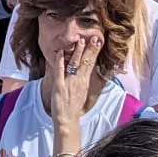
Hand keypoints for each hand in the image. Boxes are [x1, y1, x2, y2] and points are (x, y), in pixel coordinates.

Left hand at [43, 35, 95, 153]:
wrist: (67, 119)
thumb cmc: (73, 105)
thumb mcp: (82, 90)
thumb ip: (83, 78)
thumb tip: (85, 66)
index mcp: (85, 81)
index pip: (91, 63)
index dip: (94, 52)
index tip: (98, 40)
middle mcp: (79, 81)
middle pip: (86, 62)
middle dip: (90, 49)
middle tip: (94, 37)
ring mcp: (69, 83)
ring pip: (74, 64)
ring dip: (77, 52)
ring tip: (80, 40)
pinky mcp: (59, 86)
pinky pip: (60, 71)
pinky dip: (60, 61)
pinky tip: (60, 52)